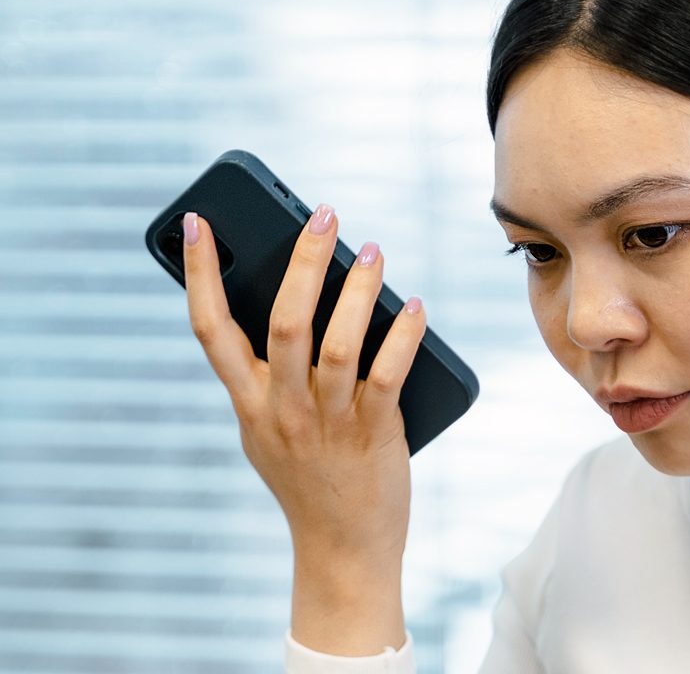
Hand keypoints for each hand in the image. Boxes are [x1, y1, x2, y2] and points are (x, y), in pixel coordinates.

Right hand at [180, 205, 422, 654]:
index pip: (211, 330)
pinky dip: (403, 335)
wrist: (343, 548)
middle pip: (283, 323)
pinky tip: (415, 307)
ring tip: (373, 252)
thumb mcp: (268, 433)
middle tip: (323, 216)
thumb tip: (294, 310)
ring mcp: (328, 422)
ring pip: (337, 343)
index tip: (199, 224)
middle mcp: (283, 409)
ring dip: (357, 292)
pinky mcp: (374, 433)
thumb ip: (270, 382)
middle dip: (302, 263)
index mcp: (250, 403)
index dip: (200, 274)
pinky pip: (388, 374)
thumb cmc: (309, 481)